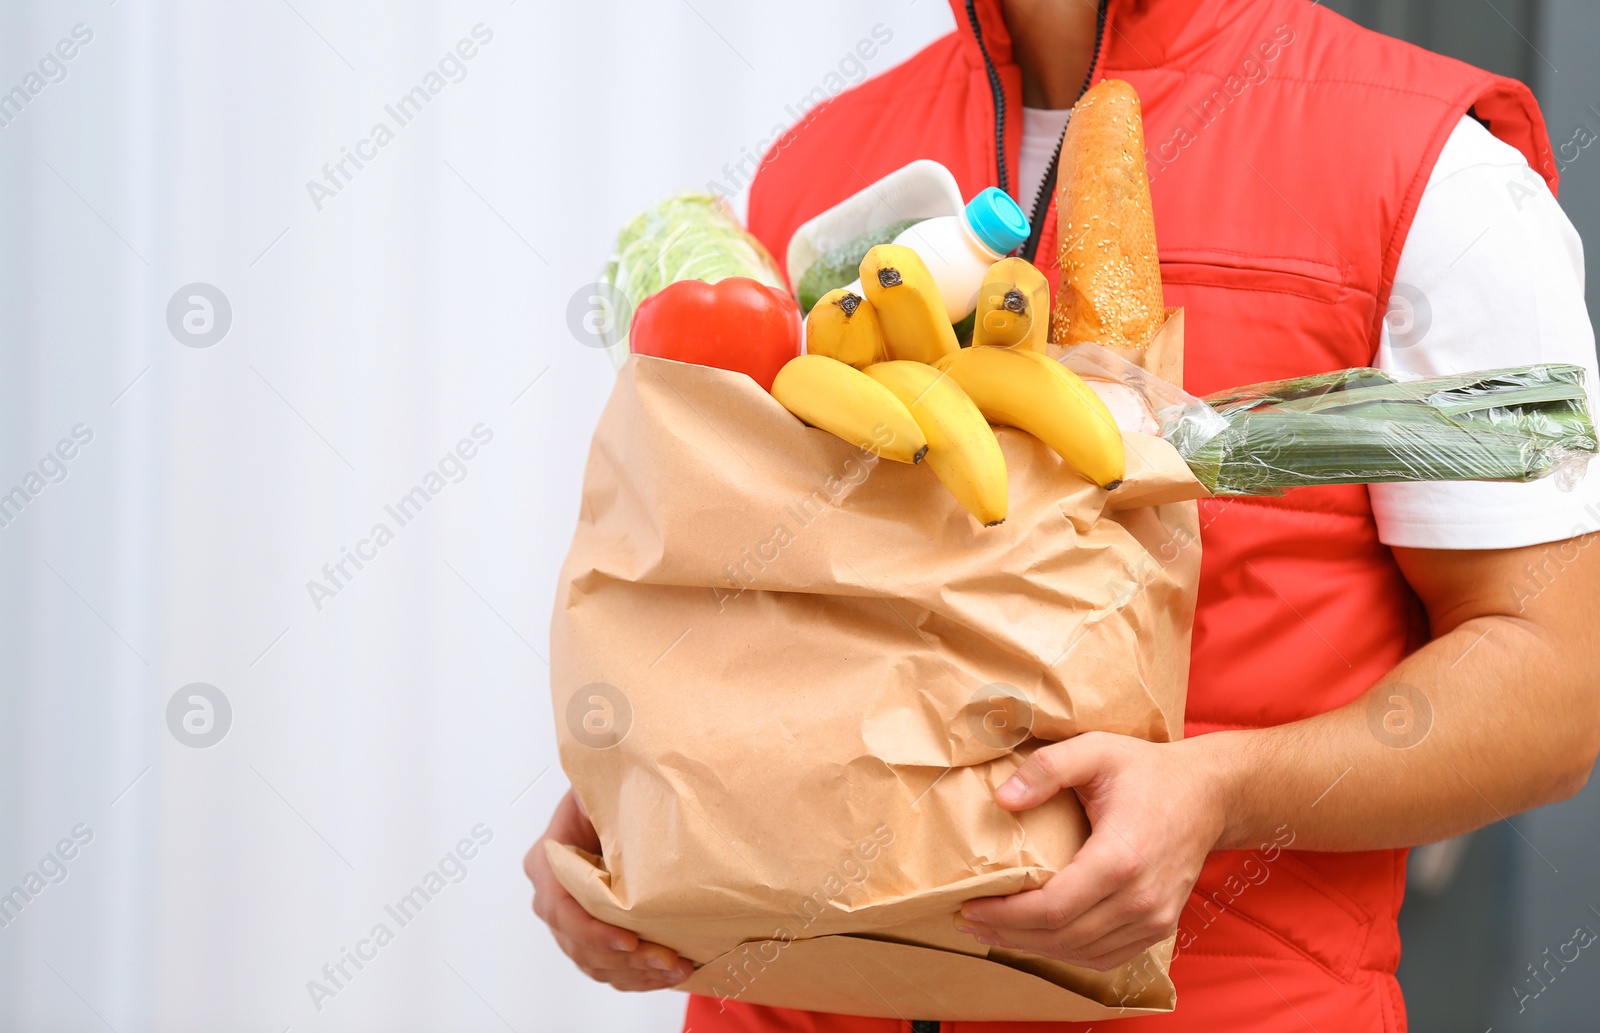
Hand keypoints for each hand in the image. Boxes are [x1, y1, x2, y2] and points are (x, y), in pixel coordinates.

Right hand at [525, 789, 695, 990]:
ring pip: (594, 963)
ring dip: (636, 973)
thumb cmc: (616, 789)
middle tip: (668, 960)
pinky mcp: (592, 934)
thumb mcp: (604, 792)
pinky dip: (637, 976)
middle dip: (626, 960)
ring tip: (677, 969)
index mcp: (548, 861)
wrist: (629, 799)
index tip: (630, 941)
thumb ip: (606, 808)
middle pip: (578, 945)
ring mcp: (570, 919)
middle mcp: (552, 895)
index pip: (560, 909)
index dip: (593, 932)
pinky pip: (609, 968)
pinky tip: (668, 973)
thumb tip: (628, 821)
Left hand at [956, 732, 1226, 970]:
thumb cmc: (1149, 771)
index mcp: (1121, 858)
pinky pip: (1105, 955)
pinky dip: (1067, 952)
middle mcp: (1140, 899)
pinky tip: (1037, 939)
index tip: (968, 907)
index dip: (1006, 915)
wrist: (1209, 795)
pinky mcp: (1159, 926)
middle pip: (1061, 936)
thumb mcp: (1097, 750)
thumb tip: (1002, 799)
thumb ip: (1047, 769)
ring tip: (992, 932)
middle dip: (1008, 934)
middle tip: (968, 921)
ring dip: (1032, 947)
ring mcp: (1154, 918)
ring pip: (1081, 952)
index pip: (1052, 907)